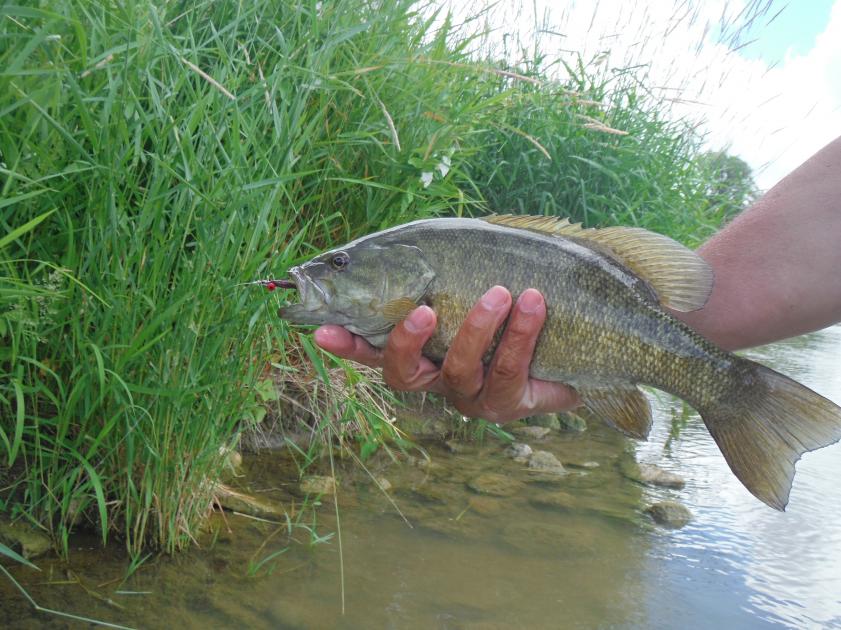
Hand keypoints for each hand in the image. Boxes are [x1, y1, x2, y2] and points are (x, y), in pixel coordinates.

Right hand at [313, 286, 579, 422]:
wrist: (579, 337)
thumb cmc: (513, 298)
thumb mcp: (474, 277)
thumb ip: (442, 267)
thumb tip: (407, 240)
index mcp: (422, 351)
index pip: (374, 351)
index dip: (347, 345)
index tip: (322, 330)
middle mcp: (438, 379)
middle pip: (403, 376)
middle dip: (407, 343)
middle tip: (425, 310)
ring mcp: (472, 395)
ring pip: (458, 370)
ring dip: (477, 328)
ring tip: (500, 293)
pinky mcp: (509, 402)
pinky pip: (508, 369)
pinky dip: (520, 333)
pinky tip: (534, 302)